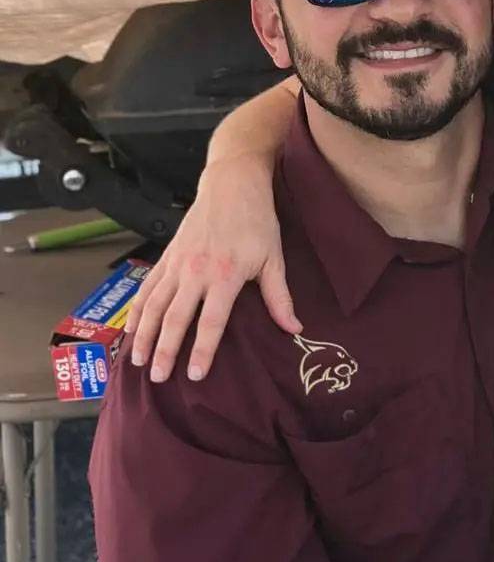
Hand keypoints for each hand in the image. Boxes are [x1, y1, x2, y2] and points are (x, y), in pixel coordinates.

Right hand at [125, 154, 299, 381]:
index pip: (211, 321)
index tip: (196, 375)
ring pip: (154, 305)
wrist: (232, 183)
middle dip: (165, 350)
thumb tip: (294, 327)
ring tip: (137, 362)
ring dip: (143, 335)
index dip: (202, 350)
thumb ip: (279, 296)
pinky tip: (130, 329)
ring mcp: (178, 263)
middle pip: (175, 318)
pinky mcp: (168, 256)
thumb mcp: (273, 257)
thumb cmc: (257, 221)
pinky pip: (147, 287)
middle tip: (158, 378)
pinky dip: (136, 310)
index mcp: (225, 275)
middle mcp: (196, 272)